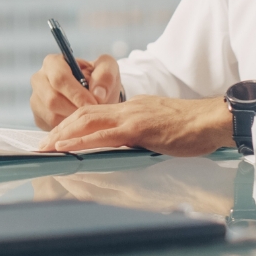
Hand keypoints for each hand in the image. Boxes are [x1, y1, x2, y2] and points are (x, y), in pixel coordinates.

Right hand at [30, 54, 122, 129]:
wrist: (94, 94)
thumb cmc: (99, 78)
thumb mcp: (108, 69)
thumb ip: (105, 75)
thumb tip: (97, 94)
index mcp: (53, 63)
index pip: (59, 78)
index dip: (76, 93)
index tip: (93, 103)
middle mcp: (39, 80)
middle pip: (52, 99)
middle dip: (75, 109)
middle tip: (92, 114)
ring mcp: (36, 99)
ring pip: (51, 115)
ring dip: (73, 120)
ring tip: (88, 117)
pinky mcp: (39, 117)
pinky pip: (51, 127)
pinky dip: (68, 129)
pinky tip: (80, 123)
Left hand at [37, 95, 235, 156]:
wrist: (212, 119)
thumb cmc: (193, 127)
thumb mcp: (160, 126)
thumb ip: (140, 132)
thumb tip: (126, 145)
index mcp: (132, 107)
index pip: (94, 112)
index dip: (72, 123)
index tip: (56, 137)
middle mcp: (128, 108)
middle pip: (84, 113)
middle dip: (60, 129)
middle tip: (42, 145)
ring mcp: (133, 116)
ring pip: (89, 121)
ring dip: (63, 134)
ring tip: (47, 147)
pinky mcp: (139, 129)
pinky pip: (105, 134)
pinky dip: (82, 140)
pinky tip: (68, 147)